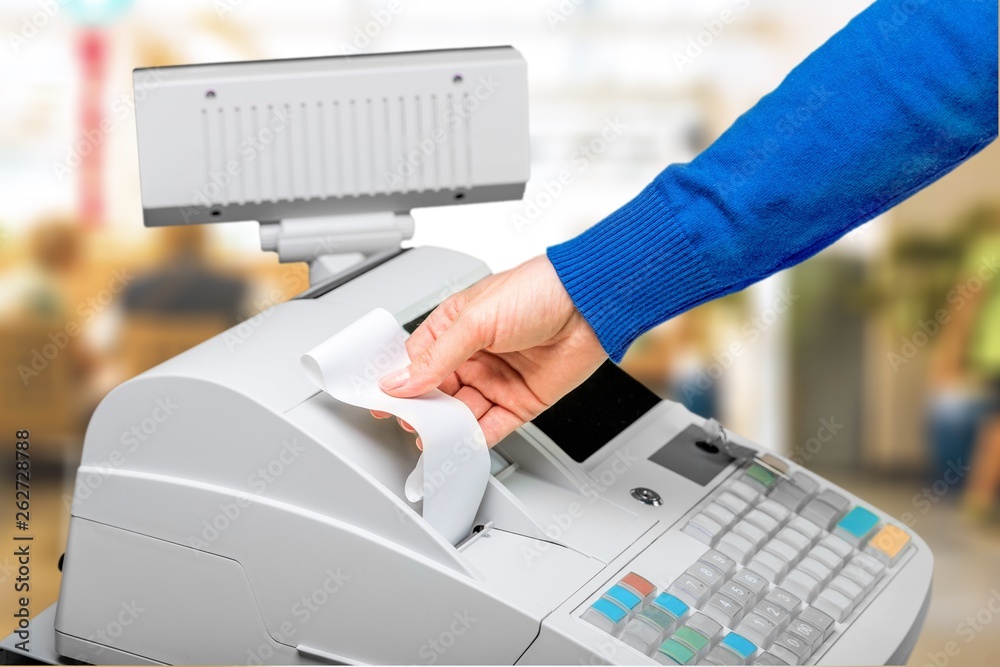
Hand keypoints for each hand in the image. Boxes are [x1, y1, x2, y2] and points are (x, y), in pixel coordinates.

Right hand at [373, 255, 607, 445]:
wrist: (591, 305)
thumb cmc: (539, 290)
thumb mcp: (476, 319)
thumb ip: (436, 356)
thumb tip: (400, 380)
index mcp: (456, 327)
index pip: (418, 362)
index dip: (401, 383)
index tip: (385, 403)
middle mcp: (474, 354)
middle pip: (437, 392)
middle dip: (424, 411)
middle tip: (410, 425)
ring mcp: (497, 379)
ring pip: (462, 413)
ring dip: (448, 428)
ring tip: (434, 439)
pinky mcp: (521, 401)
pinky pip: (493, 426)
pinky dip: (476, 440)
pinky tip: (462, 445)